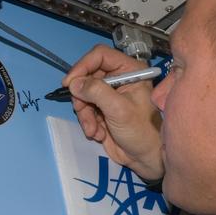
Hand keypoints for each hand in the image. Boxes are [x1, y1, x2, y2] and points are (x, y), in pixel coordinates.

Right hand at [63, 44, 163, 181]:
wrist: (146, 158)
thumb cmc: (142, 131)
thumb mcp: (119, 109)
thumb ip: (97, 92)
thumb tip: (74, 83)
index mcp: (129, 70)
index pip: (100, 56)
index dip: (83, 66)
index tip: (70, 83)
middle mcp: (118, 78)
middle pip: (87, 75)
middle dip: (82, 96)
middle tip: (82, 110)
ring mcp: (109, 94)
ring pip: (82, 94)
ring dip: (84, 113)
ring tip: (93, 129)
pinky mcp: (101, 109)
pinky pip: (84, 109)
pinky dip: (87, 122)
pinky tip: (98, 134)